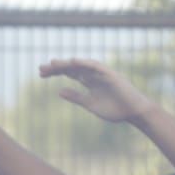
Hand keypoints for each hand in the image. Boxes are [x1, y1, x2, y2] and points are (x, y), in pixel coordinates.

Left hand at [37, 58, 155, 123]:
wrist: (133, 112)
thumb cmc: (115, 109)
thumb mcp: (91, 104)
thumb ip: (77, 97)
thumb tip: (59, 91)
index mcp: (89, 82)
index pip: (69, 74)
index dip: (55, 72)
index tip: (40, 74)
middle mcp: (93, 75)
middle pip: (72, 68)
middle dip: (57, 67)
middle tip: (41, 68)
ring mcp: (102, 74)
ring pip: (81, 66)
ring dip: (67, 64)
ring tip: (53, 63)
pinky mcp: (110, 75)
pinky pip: (96, 67)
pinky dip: (85, 63)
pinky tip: (73, 62)